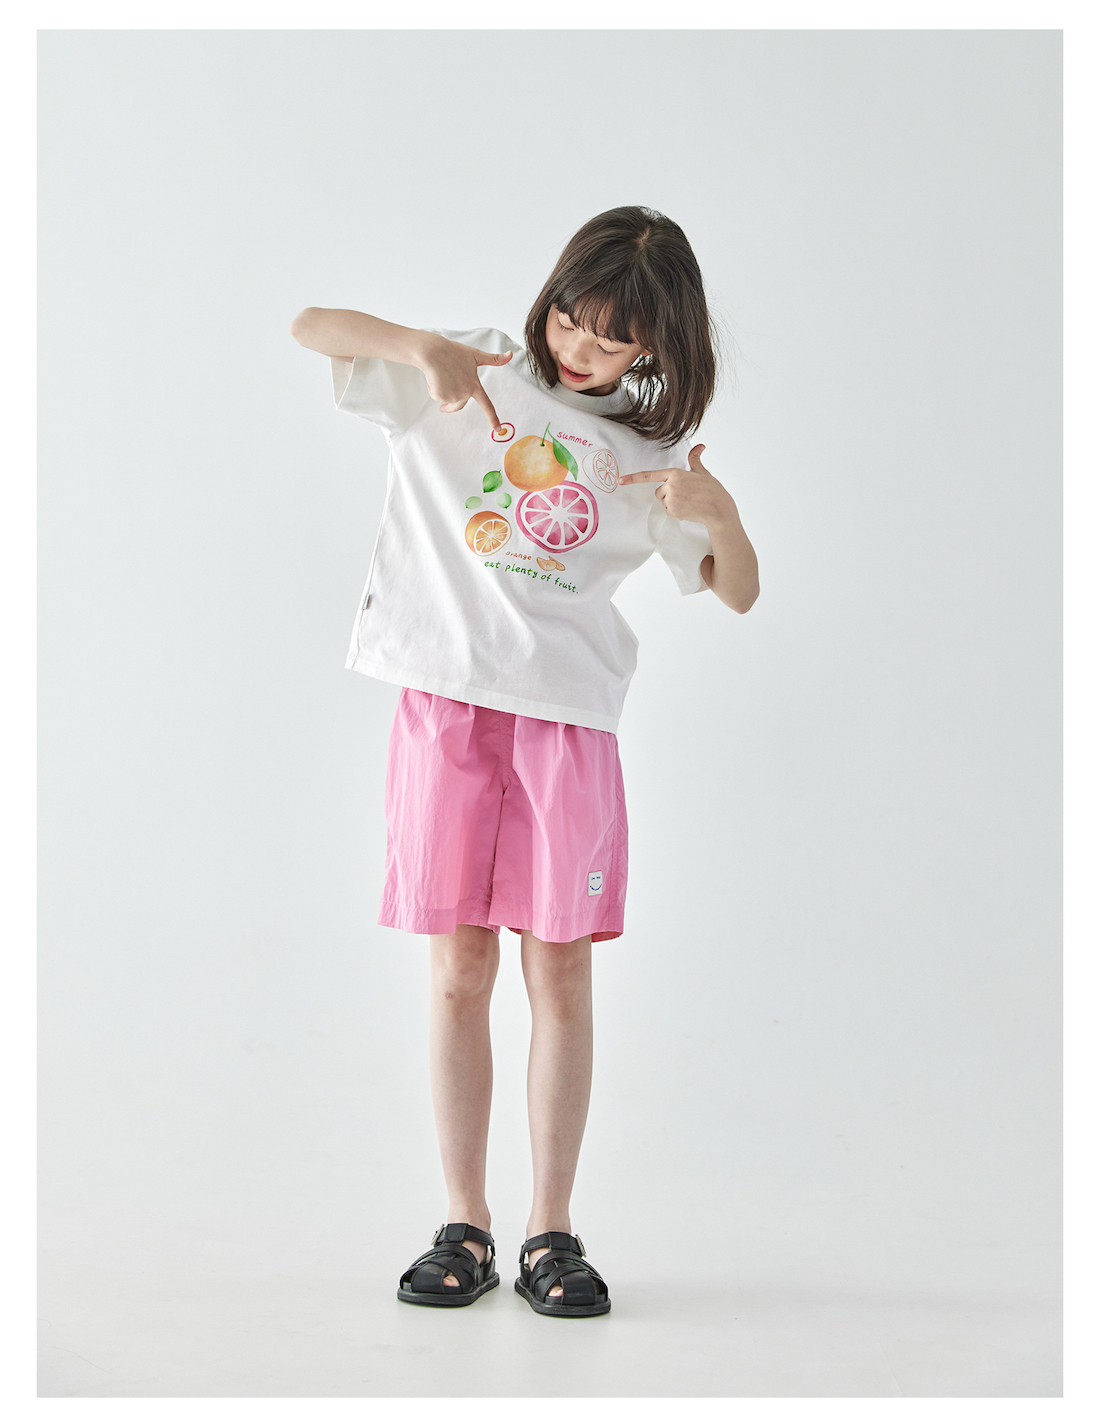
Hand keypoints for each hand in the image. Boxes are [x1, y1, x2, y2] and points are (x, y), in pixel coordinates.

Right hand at [418, 334, 512, 431]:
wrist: (432, 352)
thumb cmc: (452, 351)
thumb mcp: (475, 355)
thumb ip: (493, 359)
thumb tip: (510, 354)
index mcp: (474, 385)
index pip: (487, 405)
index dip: (493, 418)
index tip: (497, 429)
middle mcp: (465, 393)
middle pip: (459, 406)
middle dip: (449, 407)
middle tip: (442, 408)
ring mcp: (453, 395)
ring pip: (446, 399)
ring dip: (442, 389)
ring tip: (441, 374)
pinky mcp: (440, 395)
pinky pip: (437, 396)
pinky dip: (434, 388)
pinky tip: (434, 377)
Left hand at [618, 444, 737, 529]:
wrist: (719, 508)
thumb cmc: (712, 489)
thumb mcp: (702, 472)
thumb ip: (695, 459)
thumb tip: (700, 446)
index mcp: (675, 473)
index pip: (649, 475)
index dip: (633, 478)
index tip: (619, 481)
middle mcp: (670, 486)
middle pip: (659, 491)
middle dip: (669, 493)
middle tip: (686, 493)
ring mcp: (671, 499)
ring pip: (664, 501)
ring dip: (673, 502)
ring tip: (689, 501)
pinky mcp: (673, 511)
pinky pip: (669, 511)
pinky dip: (677, 511)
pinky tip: (689, 508)